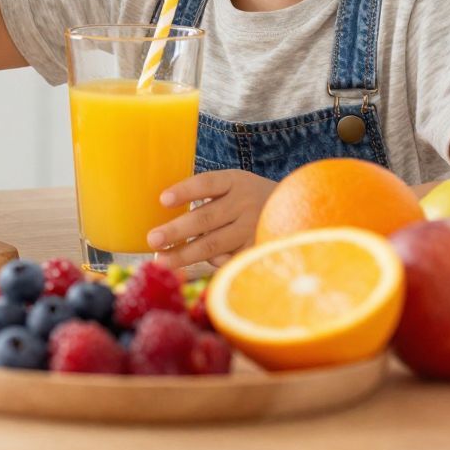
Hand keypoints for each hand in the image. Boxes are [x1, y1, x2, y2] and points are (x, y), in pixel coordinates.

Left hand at [146, 170, 276, 270]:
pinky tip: (190, 268)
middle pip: (206, 218)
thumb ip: (207, 195)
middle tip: (152, 239)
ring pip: (214, 244)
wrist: (297, 209)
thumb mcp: (233, 185)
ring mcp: (252, 228)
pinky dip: (210, 263)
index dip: (185, 191)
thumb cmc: (248, 197)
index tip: (163, 200)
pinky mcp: (257, 249)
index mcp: (234, 181)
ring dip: (185, 254)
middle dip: (176, 231)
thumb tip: (163, 210)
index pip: (207, 184)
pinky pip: (229, 259)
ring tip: (161, 260)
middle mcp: (244, 203)